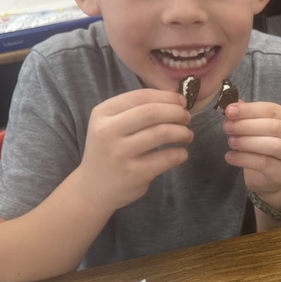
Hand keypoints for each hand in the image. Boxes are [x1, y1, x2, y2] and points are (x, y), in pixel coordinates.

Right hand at [76, 88, 192, 213]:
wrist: (93, 188)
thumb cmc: (109, 151)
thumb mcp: (113, 125)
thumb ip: (139, 108)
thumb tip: (175, 93)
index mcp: (102, 113)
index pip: (140, 96)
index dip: (167, 97)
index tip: (182, 102)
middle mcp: (107, 131)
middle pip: (152, 112)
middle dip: (176, 112)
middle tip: (186, 118)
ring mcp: (119, 153)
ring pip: (161, 133)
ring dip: (182, 132)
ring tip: (187, 135)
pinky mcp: (133, 174)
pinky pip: (166, 158)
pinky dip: (180, 154)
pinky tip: (181, 153)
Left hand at [222, 100, 280, 208]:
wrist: (270, 176)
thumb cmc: (263, 148)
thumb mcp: (255, 128)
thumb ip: (246, 116)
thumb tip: (232, 106)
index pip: (271, 109)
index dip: (249, 109)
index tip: (229, 111)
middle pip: (273, 126)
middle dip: (247, 125)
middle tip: (227, 127)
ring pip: (272, 145)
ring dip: (247, 142)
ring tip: (230, 141)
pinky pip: (263, 163)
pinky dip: (243, 159)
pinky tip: (230, 156)